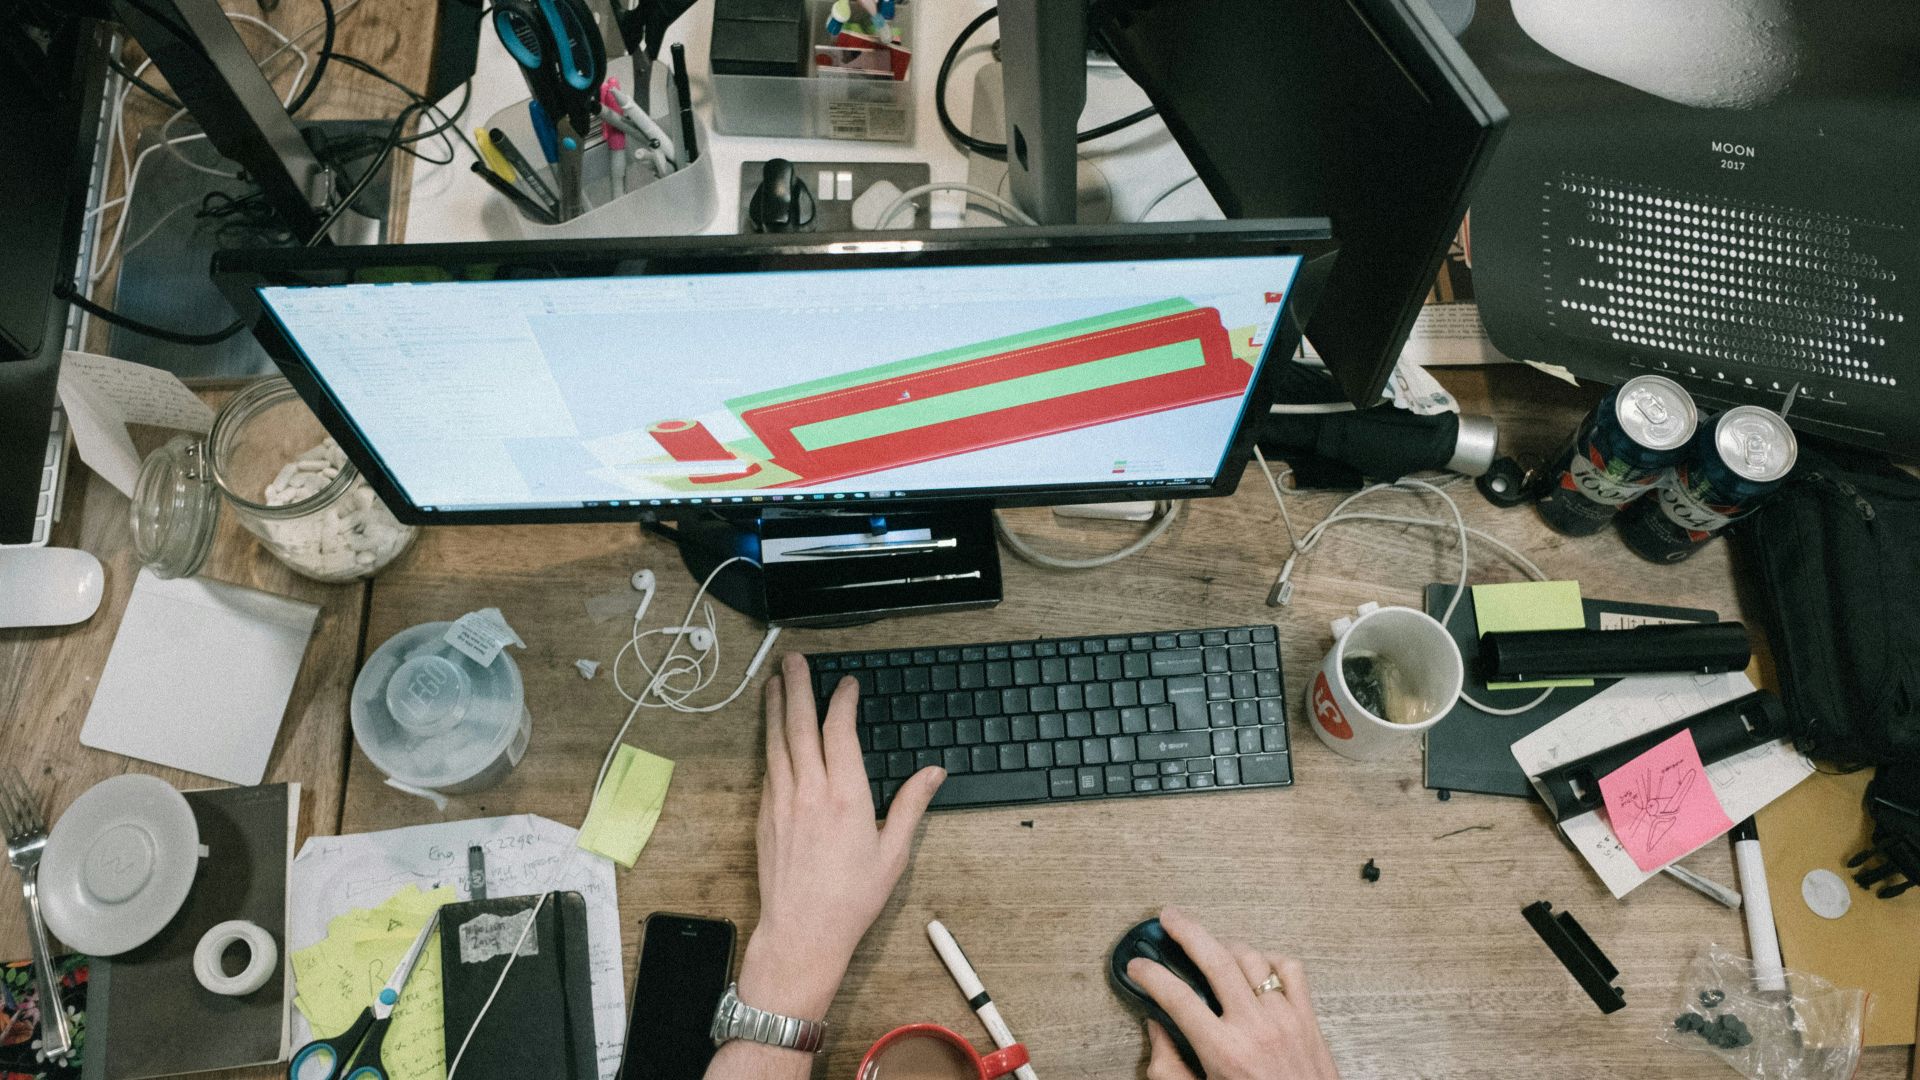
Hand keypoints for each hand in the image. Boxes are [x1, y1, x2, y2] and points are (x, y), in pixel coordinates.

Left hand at [737, 653, 944, 1018]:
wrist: (802, 932)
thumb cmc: (849, 900)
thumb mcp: (893, 854)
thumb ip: (912, 806)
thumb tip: (934, 773)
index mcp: (847, 798)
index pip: (840, 732)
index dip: (843, 701)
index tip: (847, 684)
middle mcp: (810, 792)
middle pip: (800, 725)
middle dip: (797, 687)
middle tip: (794, 659)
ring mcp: (782, 802)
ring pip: (776, 742)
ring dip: (776, 708)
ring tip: (775, 682)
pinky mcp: (765, 816)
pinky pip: (767, 767)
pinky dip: (769, 741)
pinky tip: (771, 732)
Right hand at [1128, 907, 1339, 1079]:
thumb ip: (1169, 1068)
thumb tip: (1156, 1029)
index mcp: (1223, 1052)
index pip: (1177, 997)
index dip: (1151, 975)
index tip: (1138, 966)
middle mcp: (1254, 1028)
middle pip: (1216, 960)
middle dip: (1187, 931)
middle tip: (1169, 918)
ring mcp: (1285, 1019)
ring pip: (1252, 958)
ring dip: (1226, 946)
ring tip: (1211, 946)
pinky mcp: (1308, 1018)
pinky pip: (1290, 970)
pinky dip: (1270, 960)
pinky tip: (1256, 966)